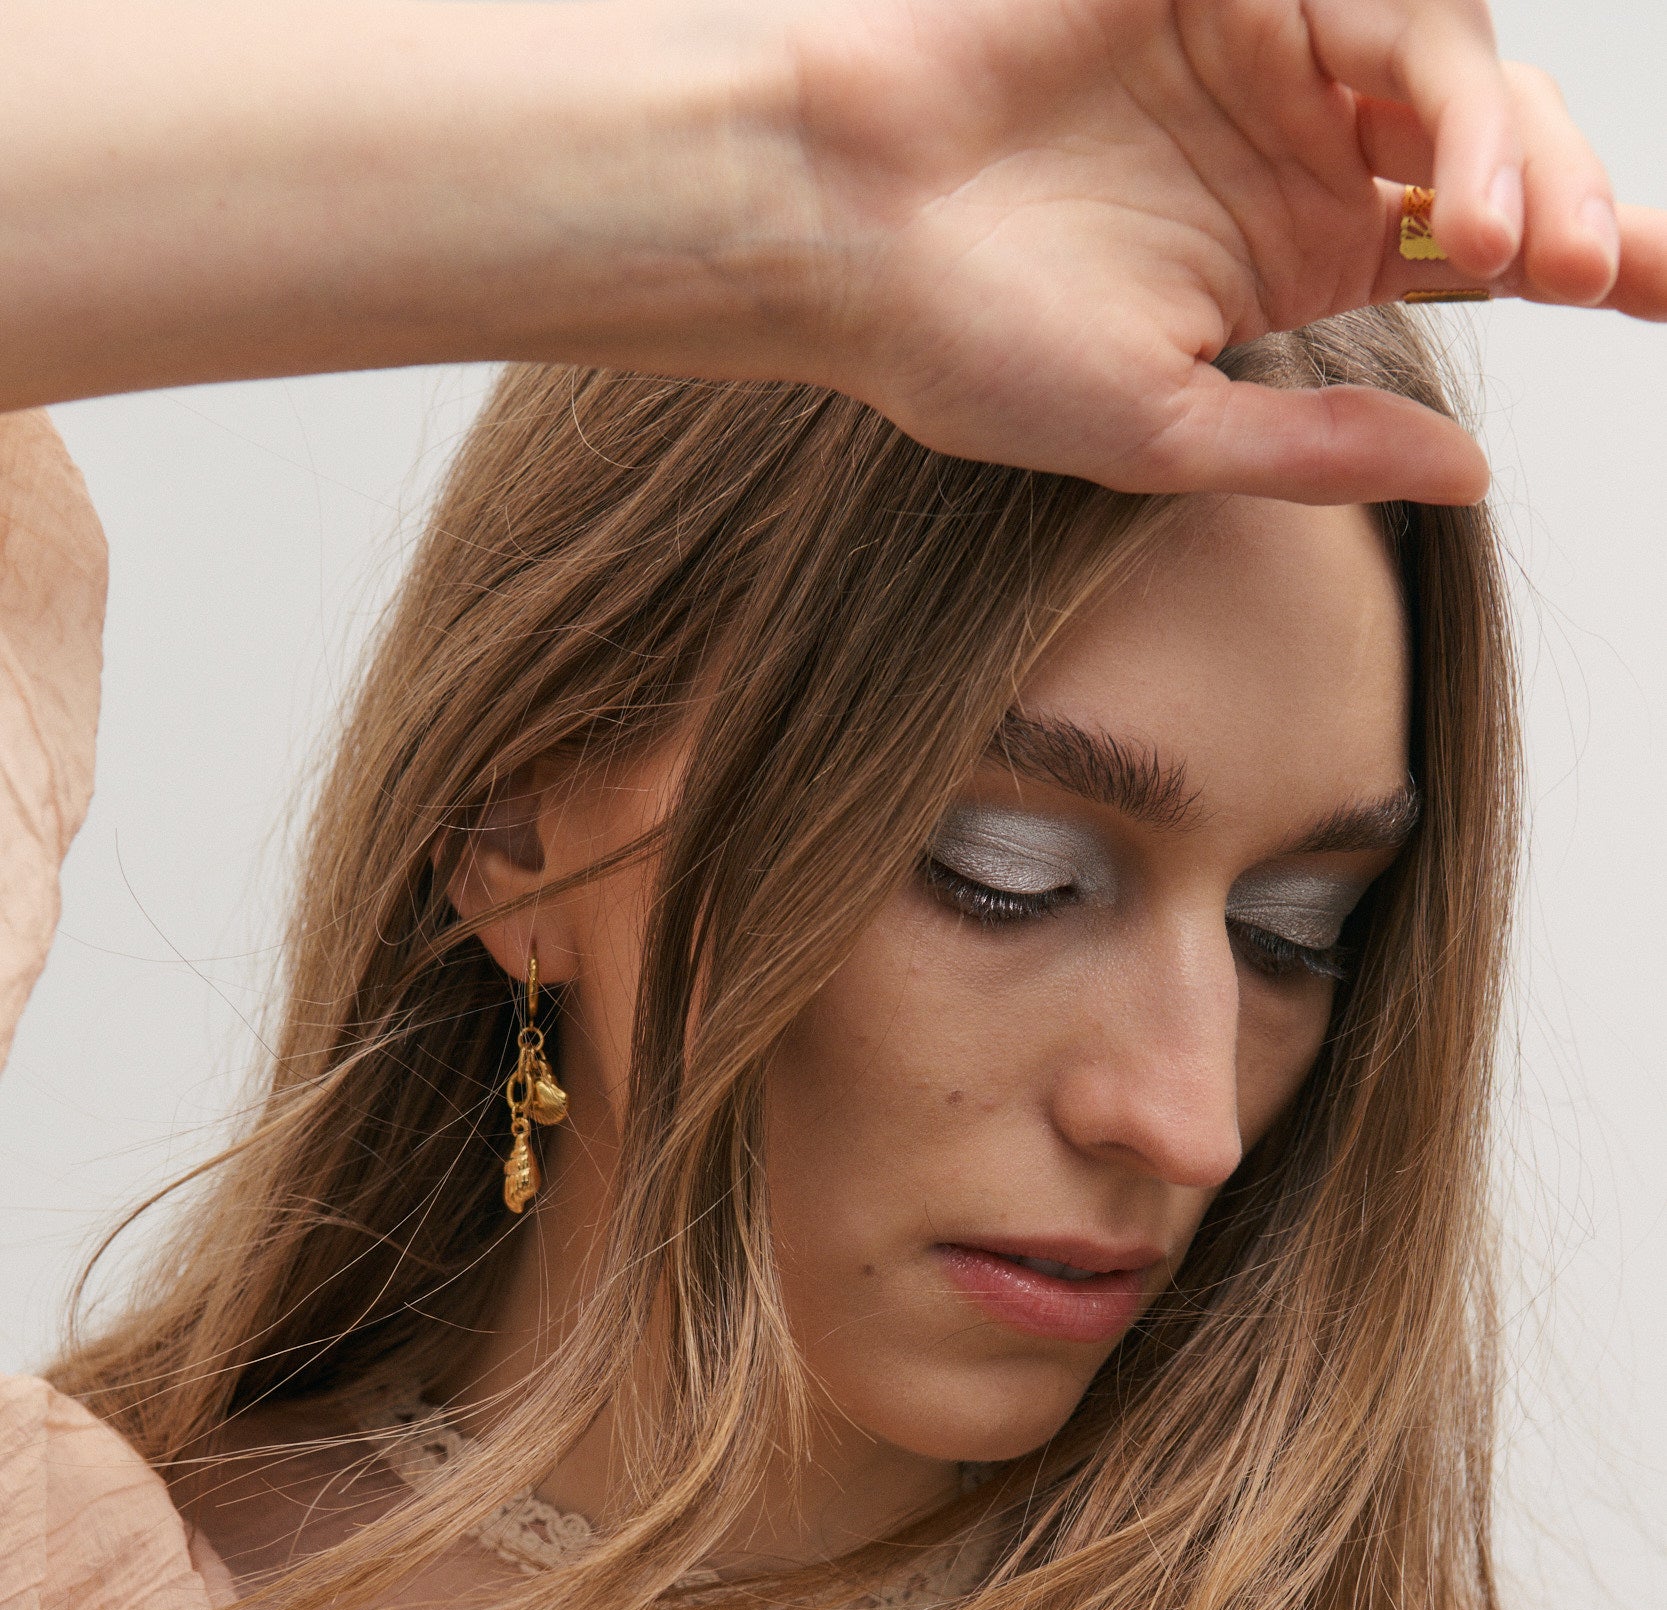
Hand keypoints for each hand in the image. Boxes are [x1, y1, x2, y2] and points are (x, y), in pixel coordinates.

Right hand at [759, 0, 1666, 501]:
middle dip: (1569, 206)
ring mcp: (1264, 46)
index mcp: (1290, 255)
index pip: (1474, 244)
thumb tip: (1473, 474)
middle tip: (1594, 274)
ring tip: (1507, 244)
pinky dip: (1436, 63)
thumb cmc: (955, 339)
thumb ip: (1321, 449)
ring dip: (1503, 148)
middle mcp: (1295, 145)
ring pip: (1452, 64)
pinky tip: (1445, 160)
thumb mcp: (1163, 434)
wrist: (827, 215)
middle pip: (1492, 148)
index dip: (1588, 254)